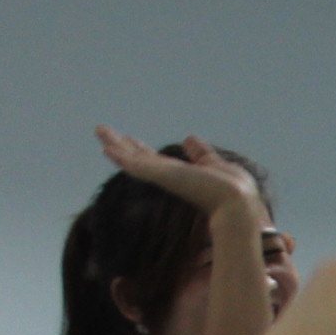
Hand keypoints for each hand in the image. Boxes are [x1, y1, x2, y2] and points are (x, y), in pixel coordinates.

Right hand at [94, 127, 264, 222]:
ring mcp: (164, 177)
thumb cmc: (233, 190)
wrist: (236, 203)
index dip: (141, 149)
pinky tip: (107, 148)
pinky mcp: (162, 176)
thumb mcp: (214, 163)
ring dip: (115, 145)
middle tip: (102, 131)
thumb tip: (189, 138)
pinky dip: (122, 156)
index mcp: (181, 175)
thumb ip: (200, 154)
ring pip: (133, 159)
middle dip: (121, 145)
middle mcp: (169, 177)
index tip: (128, 139)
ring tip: (99, 130)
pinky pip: (137, 165)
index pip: (155, 160)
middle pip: (139, 158)